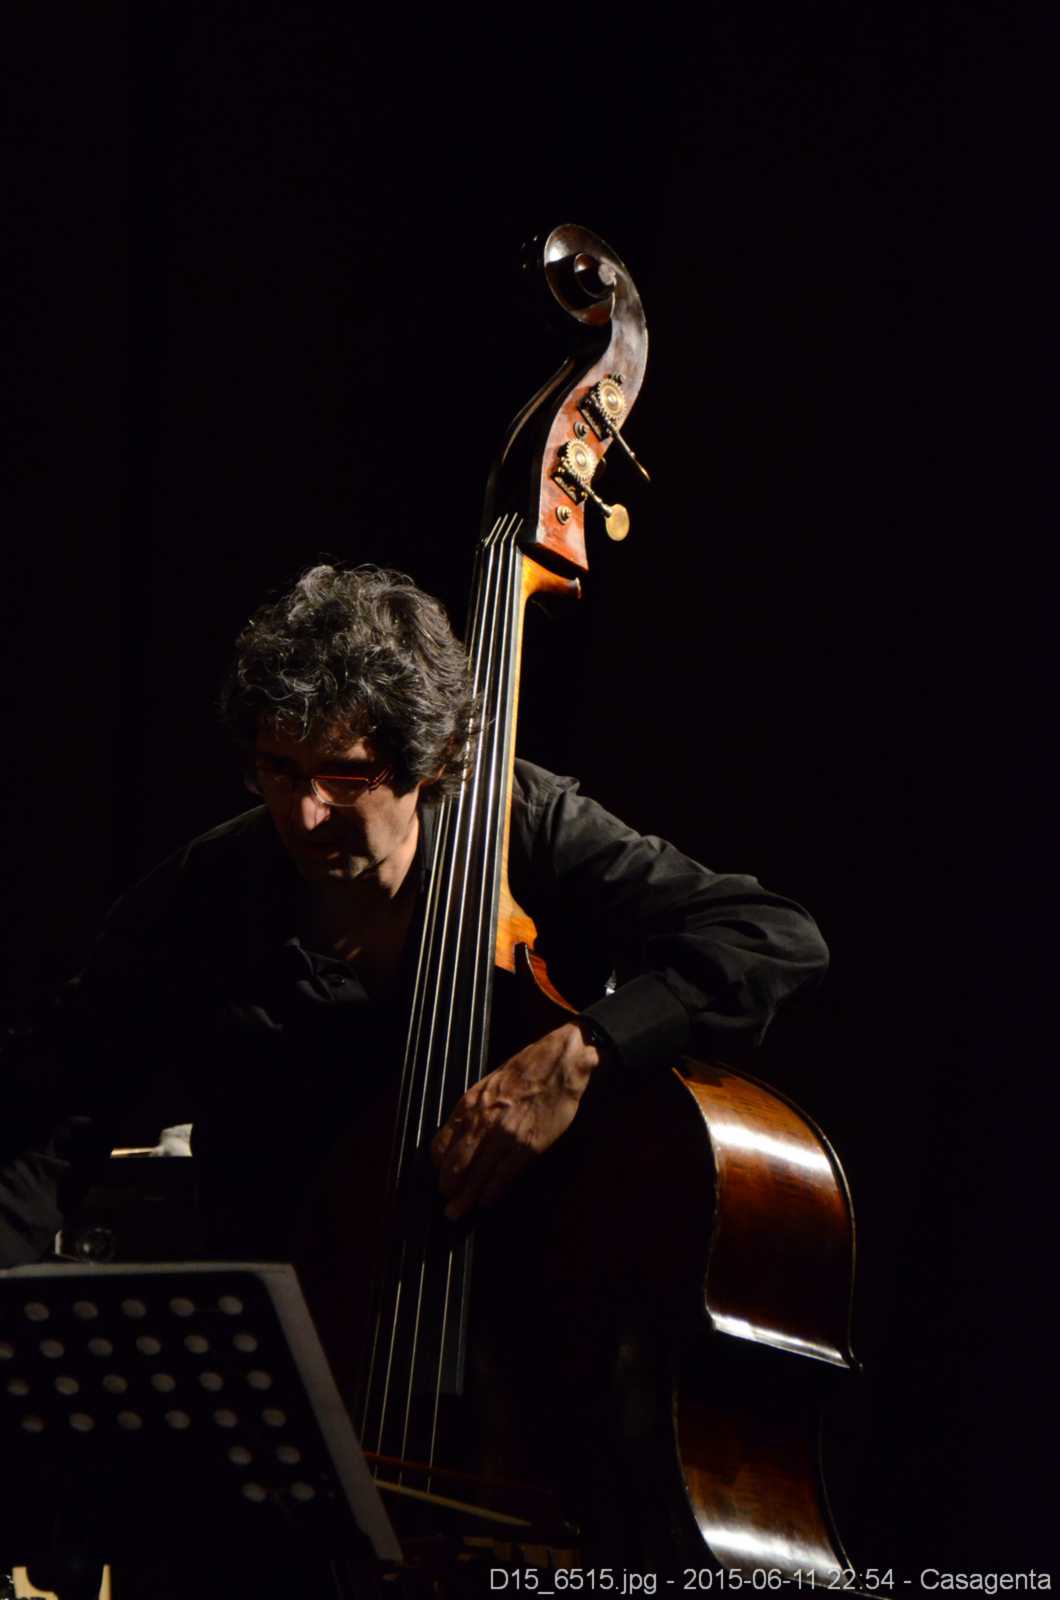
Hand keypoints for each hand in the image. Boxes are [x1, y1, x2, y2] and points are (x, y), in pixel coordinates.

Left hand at [430, 1021, 604, 1220]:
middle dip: (448, 1187)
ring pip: (477, 1175)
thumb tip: (464, 1131)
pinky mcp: (527, 1146)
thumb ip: (475, 1109)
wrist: (559, 1063)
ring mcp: (504, 1136)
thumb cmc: (526, 1069)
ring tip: (458, 1212)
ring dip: (465, 1197)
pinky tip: (487, 1201)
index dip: (440, 1163)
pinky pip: (503, 1175)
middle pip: (455, 1165)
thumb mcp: (490, 1084)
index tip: (442, 1173)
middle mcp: (482, 1122)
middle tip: (446, 1202)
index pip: (442, 1143)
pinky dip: (492, 1191)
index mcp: (470, 1105)